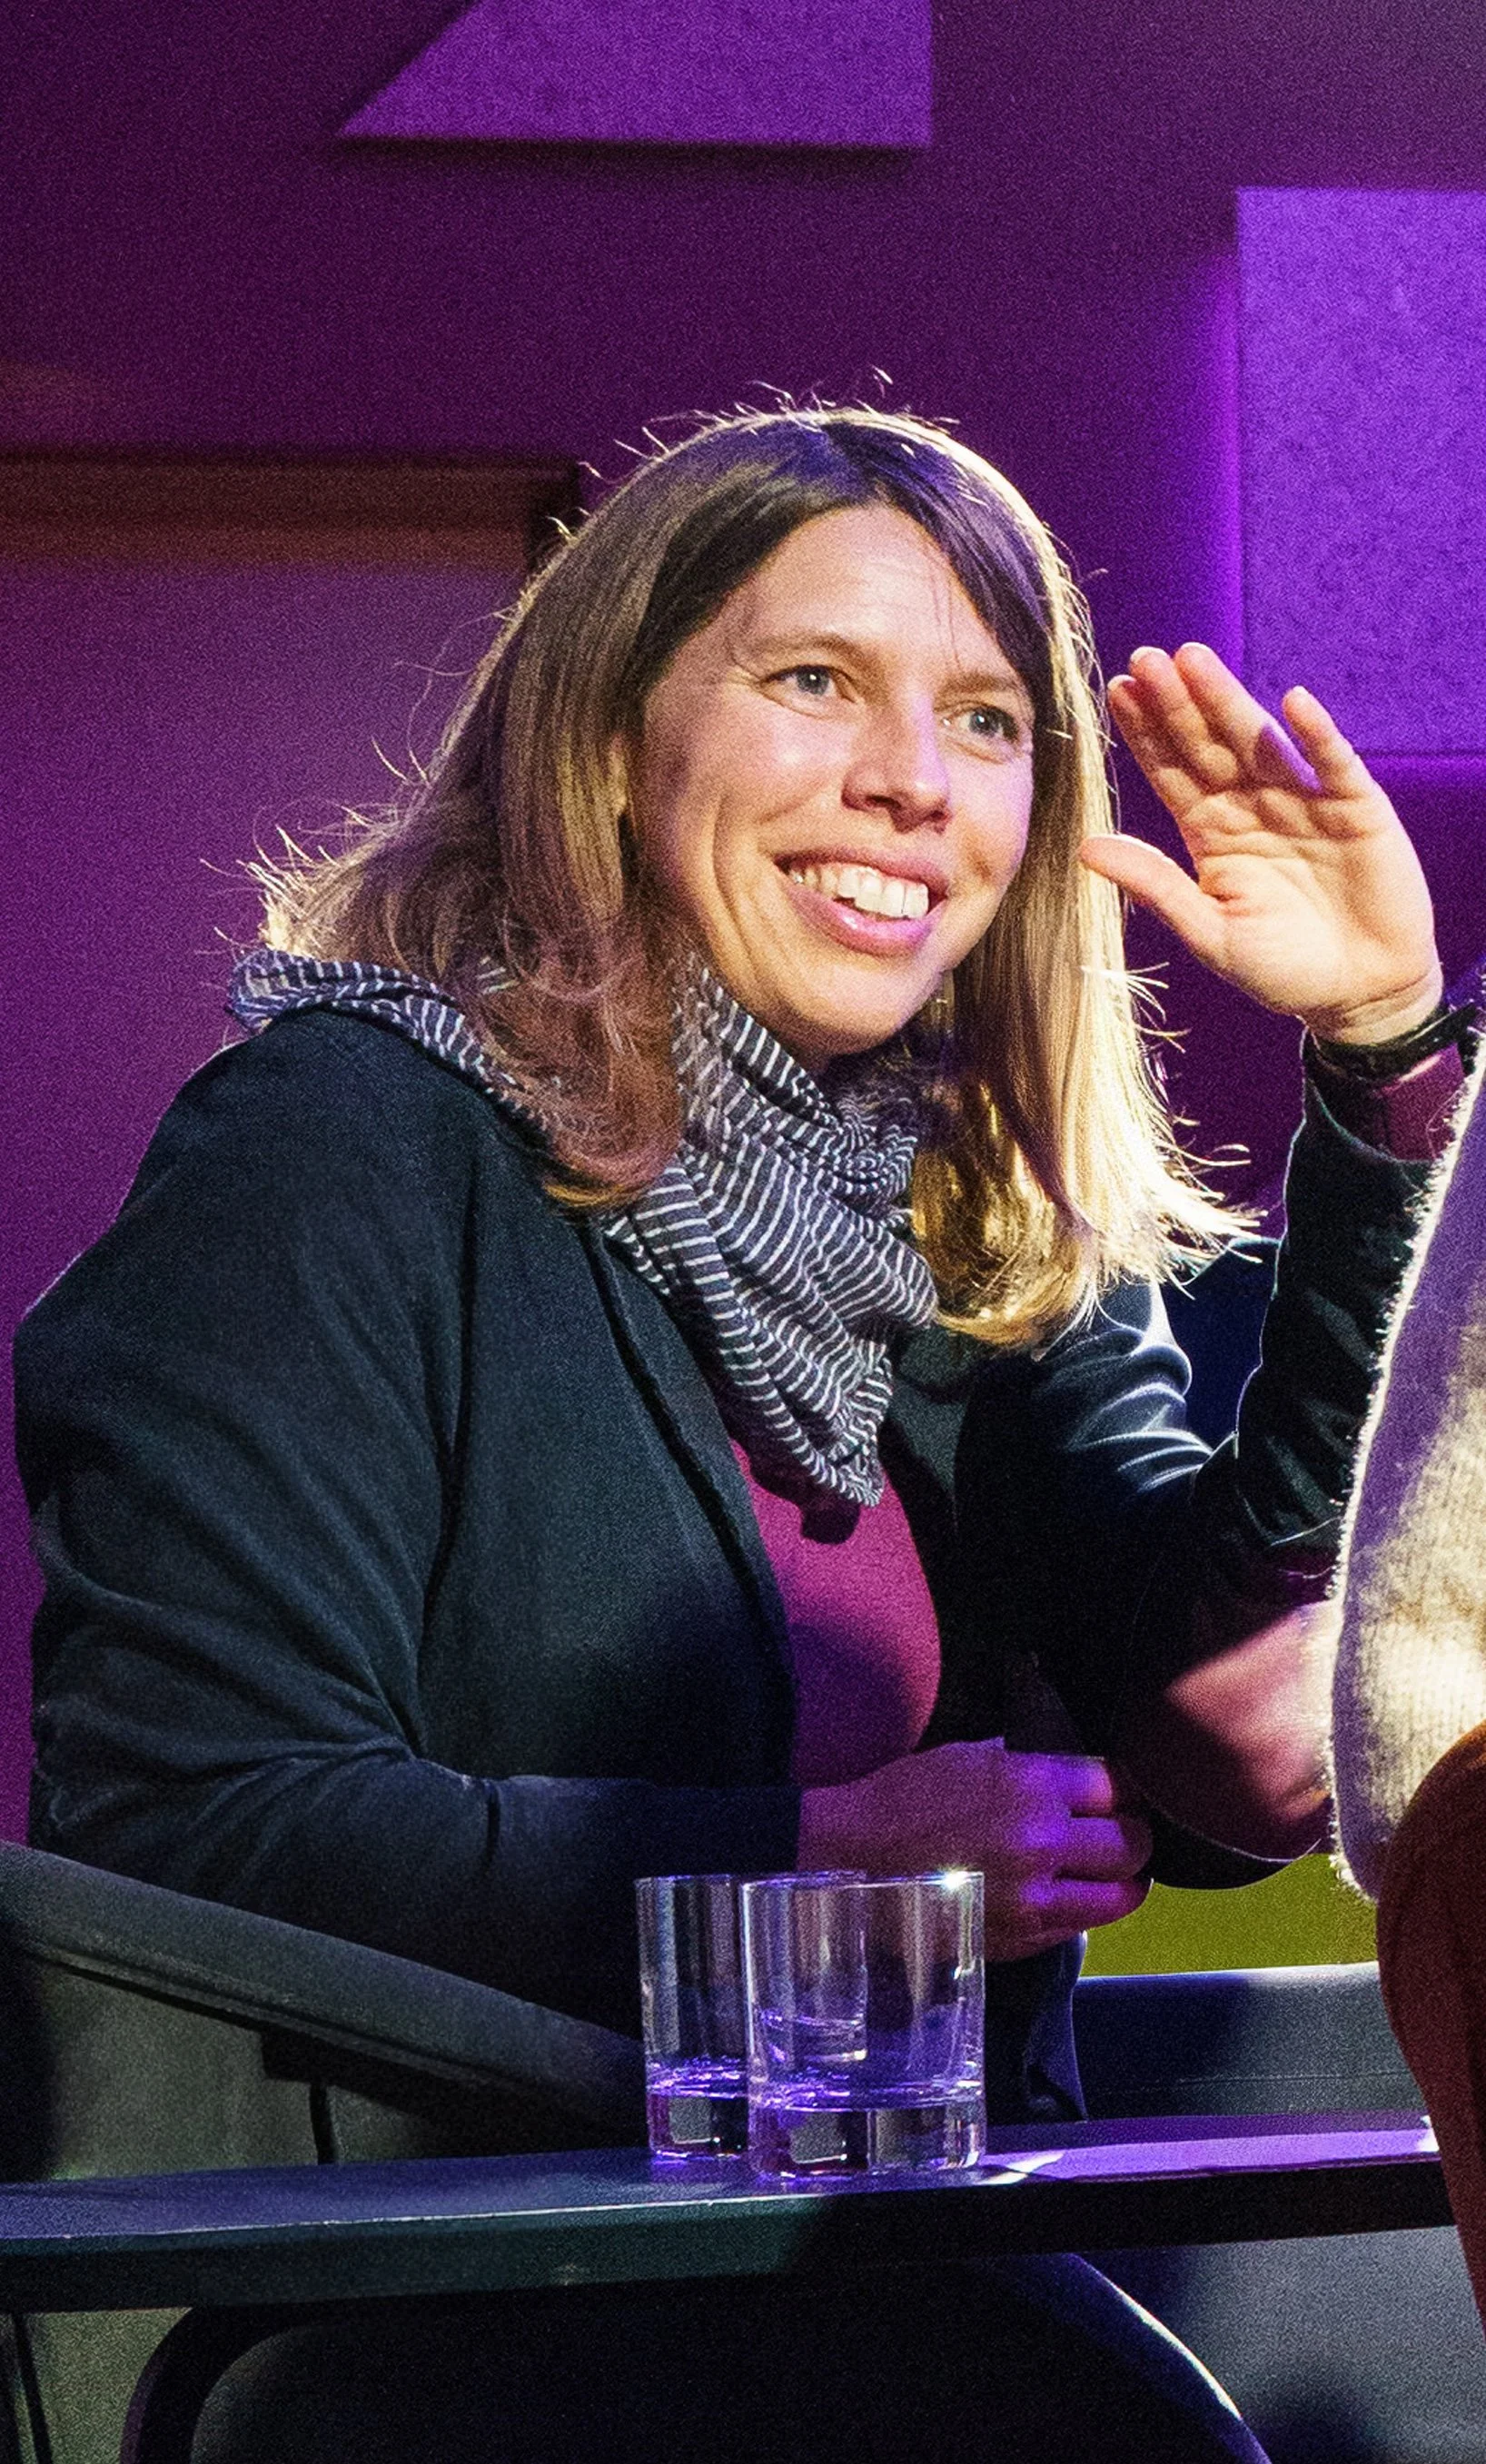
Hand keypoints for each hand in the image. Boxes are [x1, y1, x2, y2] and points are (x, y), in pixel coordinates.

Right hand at [797, 1739, 1152, 1961]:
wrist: (849, 1859)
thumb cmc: (903, 1797)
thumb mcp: (969, 1757)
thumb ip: (1030, 1768)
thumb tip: (1073, 1776)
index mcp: (1032, 1785)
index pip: (1119, 1785)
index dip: (1128, 1789)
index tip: (1123, 1794)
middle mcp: (1045, 1842)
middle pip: (1133, 1844)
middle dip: (1135, 1836)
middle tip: (1123, 1834)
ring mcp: (1034, 1899)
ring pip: (1120, 1897)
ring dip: (1122, 1882)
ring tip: (1110, 1873)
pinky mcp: (1020, 1941)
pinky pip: (1077, 1928)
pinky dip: (1081, 1911)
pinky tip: (1064, 1897)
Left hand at [1086, 643, 1441, 1042]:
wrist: (1359, 993)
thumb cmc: (1280, 968)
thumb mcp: (1209, 932)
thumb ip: (1155, 885)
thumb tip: (1084, 848)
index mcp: (1212, 832)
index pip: (1172, 772)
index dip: (1146, 734)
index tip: (1116, 691)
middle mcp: (1253, 805)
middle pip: (1209, 746)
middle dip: (1177, 704)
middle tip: (1145, 659)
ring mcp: (1305, 801)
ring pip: (1261, 742)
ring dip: (1229, 702)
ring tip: (1194, 660)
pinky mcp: (1357, 808)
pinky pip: (1334, 764)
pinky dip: (1317, 735)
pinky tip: (1294, 703)